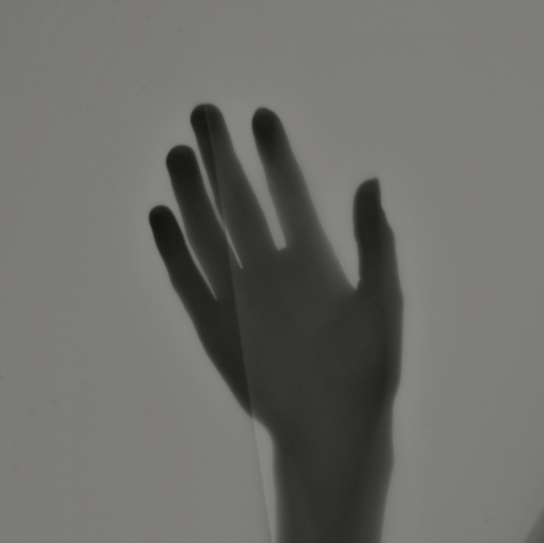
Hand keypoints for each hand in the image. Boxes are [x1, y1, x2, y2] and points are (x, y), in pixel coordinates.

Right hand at [148, 104, 401, 463]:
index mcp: (315, 260)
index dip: (275, 156)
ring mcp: (240, 297)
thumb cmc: (370, 372)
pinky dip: (173, 250)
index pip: (289, 194)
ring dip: (192, 195)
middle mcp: (272, 271)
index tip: (262, 116)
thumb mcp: (383, 302)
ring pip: (209, 234)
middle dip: (222, 159)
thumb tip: (371, 179)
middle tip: (204, 111)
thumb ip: (374, 242)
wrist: (335, 431)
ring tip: (179, 152)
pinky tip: (161, 214)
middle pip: (240, 203)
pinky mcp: (213, 327)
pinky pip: (188, 281)